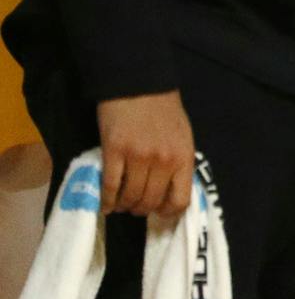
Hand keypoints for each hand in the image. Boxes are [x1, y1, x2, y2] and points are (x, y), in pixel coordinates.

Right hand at [96, 91, 195, 216]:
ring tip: (120, 204)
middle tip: (134, 207)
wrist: (140, 84)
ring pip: (130, 197)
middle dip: (141, 209)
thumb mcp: (182, 136)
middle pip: (150, 201)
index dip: (168, 213)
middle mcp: (163, 161)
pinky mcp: (114, 151)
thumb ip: (178, 162)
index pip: (180, 200)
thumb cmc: (164, 110)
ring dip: (123, 205)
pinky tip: (105, 203)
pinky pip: (110, 185)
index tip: (158, 213)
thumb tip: (171, 190)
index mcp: (183, 157)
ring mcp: (138, 157)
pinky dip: (106, 199)